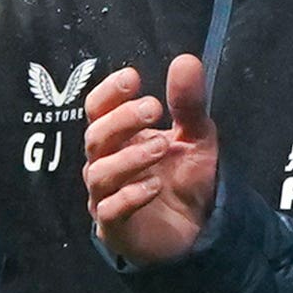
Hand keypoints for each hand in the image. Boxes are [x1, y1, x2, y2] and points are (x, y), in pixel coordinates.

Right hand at [82, 56, 217, 265]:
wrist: (196, 232)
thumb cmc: (185, 181)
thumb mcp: (196, 137)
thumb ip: (189, 104)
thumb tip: (186, 60)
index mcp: (119, 138)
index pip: (97, 109)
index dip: (108, 93)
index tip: (133, 79)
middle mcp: (105, 164)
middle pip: (95, 137)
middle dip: (121, 120)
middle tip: (153, 109)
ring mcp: (106, 197)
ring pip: (100, 173)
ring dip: (129, 157)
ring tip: (161, 147)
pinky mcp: (116, 228)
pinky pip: (111, 210)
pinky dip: (131, 195)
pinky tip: (155, 186)